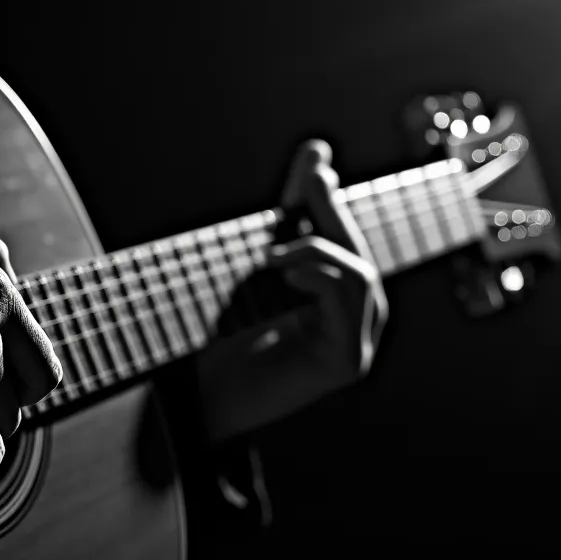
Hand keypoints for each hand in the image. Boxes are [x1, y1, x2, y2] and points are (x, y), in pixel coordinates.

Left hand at [196, 140, 387, 442]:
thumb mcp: (250, 269)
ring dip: (318, 249)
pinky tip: (286, 273)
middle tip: (311, 176)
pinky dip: (321, 278)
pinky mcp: (348, 361)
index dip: (328, 198)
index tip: (314, 157)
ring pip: (358, 273)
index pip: (340, 237)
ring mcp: (358, 342)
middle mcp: (356, 320)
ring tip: (272, 255)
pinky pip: (350, 303)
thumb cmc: (222, 342)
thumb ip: (281, 219)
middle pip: (353, 249)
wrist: (202, 403)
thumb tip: (313, 156)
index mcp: (335, 299)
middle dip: (329, 208)